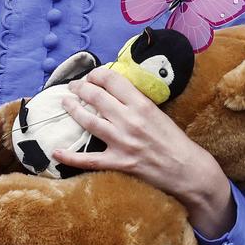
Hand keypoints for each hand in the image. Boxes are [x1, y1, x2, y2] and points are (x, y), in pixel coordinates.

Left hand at [53, 66, 234, 237]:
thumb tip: (114, 90)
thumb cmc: (174, 140)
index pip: (112, 80)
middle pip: (96, 97)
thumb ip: (136, 102)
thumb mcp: (158, 113)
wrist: (187, 170)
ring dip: (73, 110)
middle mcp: (130, 121)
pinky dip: (70, 156)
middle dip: (80, 88)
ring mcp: (122, 142)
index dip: (97, 74)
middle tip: (74, 87)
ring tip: (65, 103)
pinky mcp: (118, 163)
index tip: (92, 76)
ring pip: (88, 121)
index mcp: (142, 105)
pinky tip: (56, 151)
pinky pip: (88, 160)